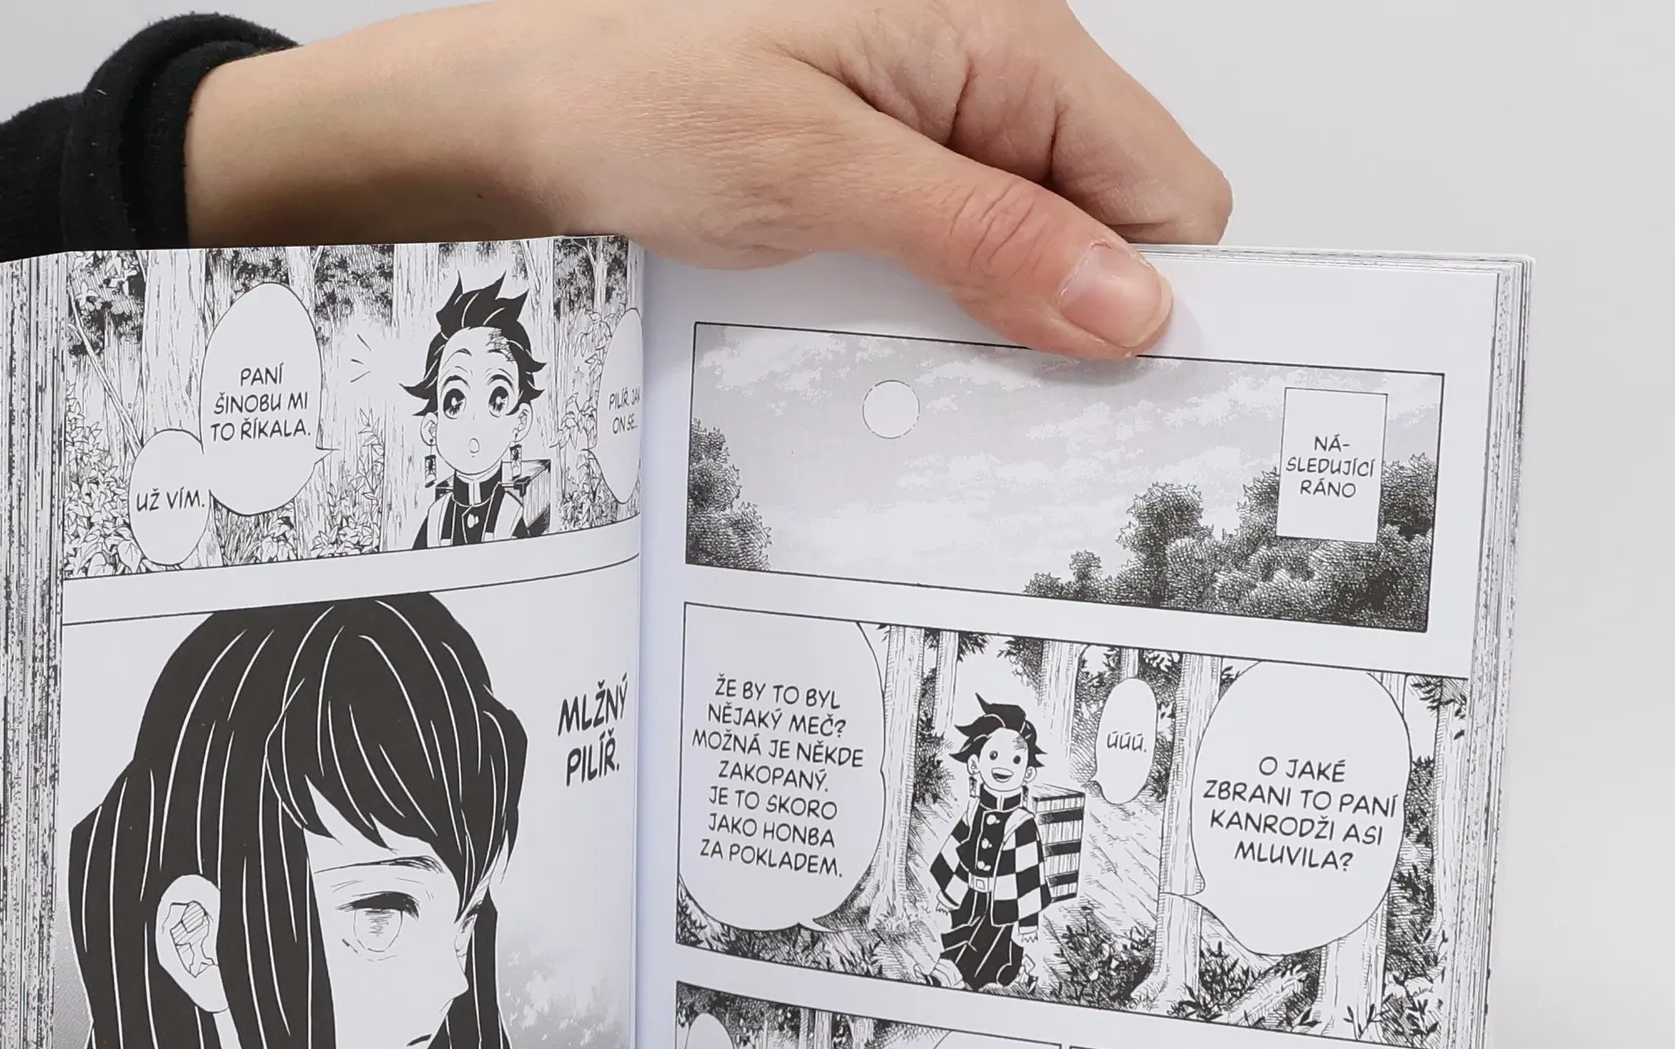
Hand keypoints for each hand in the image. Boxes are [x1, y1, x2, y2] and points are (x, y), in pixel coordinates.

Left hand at [188, 0, 1228, 358]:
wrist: (510, 108)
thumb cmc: (629, 93)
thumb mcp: (819, 176)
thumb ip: (987, 240)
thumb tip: (1125, 305)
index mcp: (1001, 32)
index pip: (1164, 185)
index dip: (1153, 290)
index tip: (1114, 387)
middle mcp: (987, 59)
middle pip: (1111, 213)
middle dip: (1074, 308)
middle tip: (994, 383)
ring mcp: (940, 108)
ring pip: (1039, 235)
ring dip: (999, 308)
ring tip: (914, 344)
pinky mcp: (892, 152)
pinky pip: (965, 236)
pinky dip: (942, 294)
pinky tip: (885, 321)